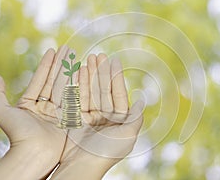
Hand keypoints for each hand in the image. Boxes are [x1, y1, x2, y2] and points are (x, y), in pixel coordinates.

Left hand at [0, 47, 72, 179]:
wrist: (33, 153)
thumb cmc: (17, 134)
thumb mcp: (3, 112)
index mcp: (31, 104)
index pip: (40, 79)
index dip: (46, 64)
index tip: (52, 50)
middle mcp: (46, 106)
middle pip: (55, 80)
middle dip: (61, 64)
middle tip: (68, 48)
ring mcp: (59, 112)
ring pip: (65, 86)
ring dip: (70, 70)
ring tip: (76, 55)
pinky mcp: (70, 118)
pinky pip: (74, 97)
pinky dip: (78, 84)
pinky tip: (82, 71)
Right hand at [51, 54, 144, 178]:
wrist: (82, 165)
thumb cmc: (107, 152)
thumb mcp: (127, 135)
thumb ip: (135, 118)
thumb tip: (141, 100)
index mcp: (119, 119)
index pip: (118, 94)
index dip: (116, 77)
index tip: (114, 61)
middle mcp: (106, 116)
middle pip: (104, 89)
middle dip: (102, 72)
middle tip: (99, 55)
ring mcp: (91, 116)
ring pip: (92, 90)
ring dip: (91, 75)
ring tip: (89, 58)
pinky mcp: (77, 117)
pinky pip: (79, 97)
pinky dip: (80, 84)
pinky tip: (80, 71)